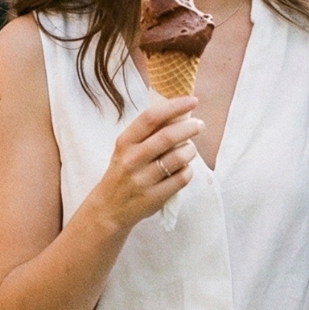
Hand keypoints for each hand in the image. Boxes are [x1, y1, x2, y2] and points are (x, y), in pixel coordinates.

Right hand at [86, 96, 203, 231]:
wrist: (108, 209)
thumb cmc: (123, 172)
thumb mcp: (126, 149)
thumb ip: (148, 133)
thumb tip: (180, 113)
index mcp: (125, 142)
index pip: (151, 117)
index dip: (174, 106)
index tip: (192, 101)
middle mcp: (132, 159)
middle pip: (168, 137)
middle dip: (190, 127)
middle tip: (200, 124)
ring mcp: (143, 180)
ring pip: (179, 158)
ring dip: (191, 151)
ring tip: (190, 150)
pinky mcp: (154, 197)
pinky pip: (182, 178)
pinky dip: (188, 171)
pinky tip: (185, 169)